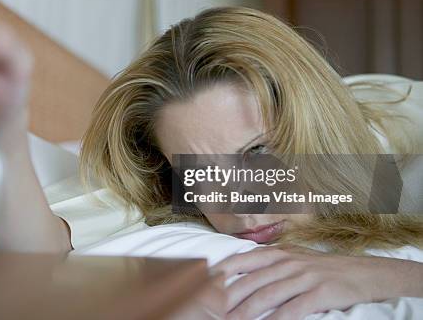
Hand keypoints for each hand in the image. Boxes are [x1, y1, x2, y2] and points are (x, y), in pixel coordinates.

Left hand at [212, 246, 422, 319]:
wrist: (362, 273)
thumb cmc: (321, 268)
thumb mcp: (293, 257)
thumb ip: (267, 262)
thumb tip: (236, 267)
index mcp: (278, 253)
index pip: (241, 260)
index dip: (221, 272)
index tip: (203, 284)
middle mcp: (287, 262)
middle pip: (249, 282)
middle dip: (227, 298)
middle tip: (210, 311)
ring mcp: (302, 277)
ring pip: (266, 296)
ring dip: (245, 312)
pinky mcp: (317, 294)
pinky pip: (291, 309)